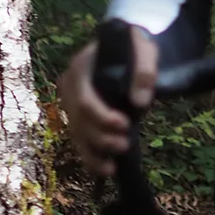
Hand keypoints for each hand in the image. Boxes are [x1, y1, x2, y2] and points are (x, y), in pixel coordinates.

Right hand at [57, 26, 159, 178]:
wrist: (126, 45)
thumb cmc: (134, 46)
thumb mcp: (144, 49)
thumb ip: (144, 71)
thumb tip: (140, 102)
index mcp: (80, 69)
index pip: (85, 99)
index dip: (102, 117)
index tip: (125, 124)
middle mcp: (70, 88)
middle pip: (79, 120)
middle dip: (100, 137)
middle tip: (124, 145)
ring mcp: (71, 103)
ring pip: (77, 134)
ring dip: (93, 152)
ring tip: (112, 167)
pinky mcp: (79, 117)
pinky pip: (80, 139)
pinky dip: (90, 156)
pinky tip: (104, 170)